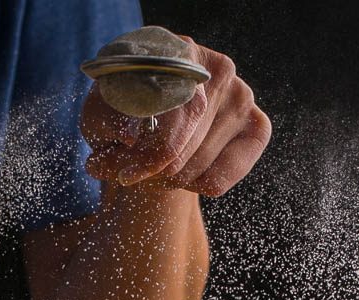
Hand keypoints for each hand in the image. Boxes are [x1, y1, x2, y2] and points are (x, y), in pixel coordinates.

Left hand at [81, 38, 270, 196]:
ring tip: (153, 170)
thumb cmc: (124, 115)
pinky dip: (195, 186)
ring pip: (198, 166)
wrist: (156, 123)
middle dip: (151, 170)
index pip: (169, 112)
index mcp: (178, 53)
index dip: (147, 152)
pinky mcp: (257, 127)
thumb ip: (106, 122)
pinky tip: (184, 173)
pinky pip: (221, 178)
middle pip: (183, 143)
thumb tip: (130, 136)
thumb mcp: (101, 116)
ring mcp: (242, 96)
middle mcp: (217, 69)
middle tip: (132, 175)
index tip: (125, 175)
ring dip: (168, 181)